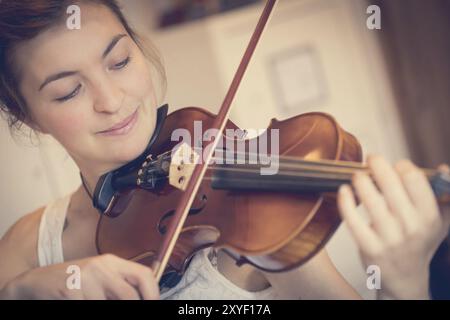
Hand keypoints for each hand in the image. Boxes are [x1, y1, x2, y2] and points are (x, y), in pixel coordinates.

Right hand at [2, 254, 159, 299]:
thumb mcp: (100, 277)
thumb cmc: (73, 282)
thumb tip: (144, 296)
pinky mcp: (70, 291)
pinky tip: (83, 303)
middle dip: (133, 307)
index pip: (144, 275)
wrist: (38, 281)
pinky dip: (90, 308)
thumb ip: (120, 284)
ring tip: (96, 302)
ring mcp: (85, 278)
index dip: (153, 293)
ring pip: (108, 304)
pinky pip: (89, 306)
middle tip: (132, 315)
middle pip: (129, 295)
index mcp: (111, 262)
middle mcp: (100, 266)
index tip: (155, 303)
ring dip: (106, 307)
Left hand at [337, 155, 449, 299]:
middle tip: (372, 159)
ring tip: (358, 175)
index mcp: (430, 217)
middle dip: (378, 165)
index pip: (415, 179)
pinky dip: (345, 200)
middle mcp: (411, 227)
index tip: (396, 165)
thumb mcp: (439, 221)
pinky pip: (352, 219)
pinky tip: (344, 190)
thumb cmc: (419, 242)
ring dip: (361, 180)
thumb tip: (443, 168)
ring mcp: (389, 239)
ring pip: (370, 198)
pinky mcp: (369, 247)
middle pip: (390, 183)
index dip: (402, 166)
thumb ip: (445, 196)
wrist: (405, 278)